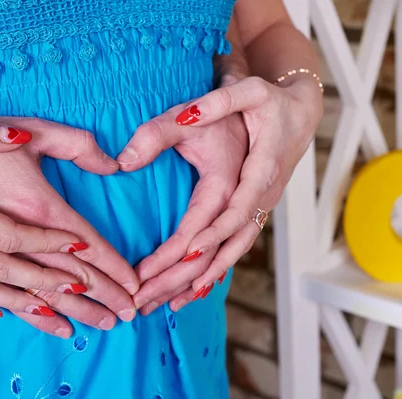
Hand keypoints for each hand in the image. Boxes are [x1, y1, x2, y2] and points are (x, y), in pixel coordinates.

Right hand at [0, 114, 136, 332]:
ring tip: (70, 323)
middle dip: (58, 288)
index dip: (52, 246)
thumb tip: (20, 133)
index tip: (88, 255)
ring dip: (34, 307)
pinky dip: (0, 304)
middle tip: (95, 301)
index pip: (14, 235)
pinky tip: (18, 312)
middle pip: (12, 272)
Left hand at [115, 104, 247, 313]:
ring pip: (224, 261)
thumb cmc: (250, 107)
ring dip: (192, 286)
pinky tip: (191, 293)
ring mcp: (255, 214)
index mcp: (240, 180)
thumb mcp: (205, 109)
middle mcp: (251, 204)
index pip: (204, 225)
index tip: (145, 272)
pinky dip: (211, 276)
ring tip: (162, 307)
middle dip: (175, 280)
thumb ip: (163, 130)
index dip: (176, 251)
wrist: (293, 111)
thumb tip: (123, 160)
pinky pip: (231, 254)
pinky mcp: (251, 217)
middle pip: (213, 254)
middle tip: (141, 301)